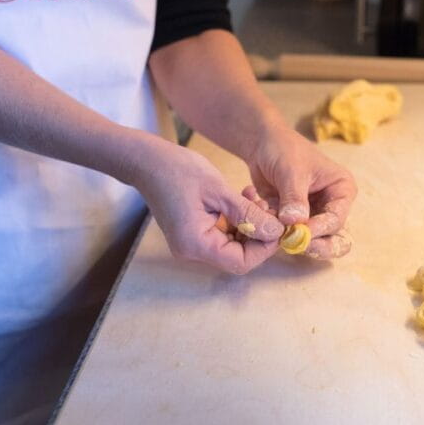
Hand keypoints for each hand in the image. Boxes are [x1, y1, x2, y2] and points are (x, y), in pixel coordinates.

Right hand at [132, 136, 284, 273]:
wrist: (147, 161)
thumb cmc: (179, 171)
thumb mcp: (219, 191)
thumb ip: (248, 214)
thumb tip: (276, 232)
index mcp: (196, 244)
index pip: (240, 262)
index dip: (264, 247)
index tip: (276, 225)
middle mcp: (192, 251)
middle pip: (237, 256)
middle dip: (258, 234)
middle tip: (267, 207)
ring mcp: (191, 243)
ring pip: (232, 245)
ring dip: (249, 224)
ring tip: (253, 198)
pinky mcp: (193, 233)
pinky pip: (222, 234)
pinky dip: (236, 220)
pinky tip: (242, 199)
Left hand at [246, 127, 356, 259]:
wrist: (261, 144)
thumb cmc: (283, 149)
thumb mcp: (291, 171)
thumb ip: (295, 198)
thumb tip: (295, 223)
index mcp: (341, 190)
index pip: (336, 219)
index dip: (320, 230)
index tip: (301, 233)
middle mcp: (331, 205)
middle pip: (333, 238)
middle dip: (315, 246)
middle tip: (296, 245)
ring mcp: (313, 214)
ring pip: (311, 240)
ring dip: (290, 236)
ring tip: (273, 223)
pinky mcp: (295, 220)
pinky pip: (288, 234)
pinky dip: (275, 229)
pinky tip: (263, 209)